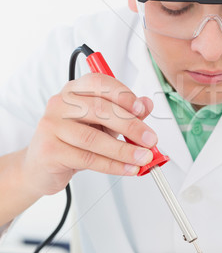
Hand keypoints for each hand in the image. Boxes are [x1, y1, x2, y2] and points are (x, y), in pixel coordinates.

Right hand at [23, 73, 156, 196]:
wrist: (41, 167)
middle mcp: (60, 103)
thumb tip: (147, 105)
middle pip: (100, 110)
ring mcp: (52, 126)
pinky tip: (127, 168)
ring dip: (124, 150)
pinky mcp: (50, 150)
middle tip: (150, 139)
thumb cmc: (73, 141)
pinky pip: (87, 158)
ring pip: (94, 138)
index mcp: (74, 90)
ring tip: (143, 158)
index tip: (142, 110)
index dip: (124, 95)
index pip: (100, 83)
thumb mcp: (102, 123)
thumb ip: (125, 113)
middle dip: (131, 126)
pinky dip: (112, 165)